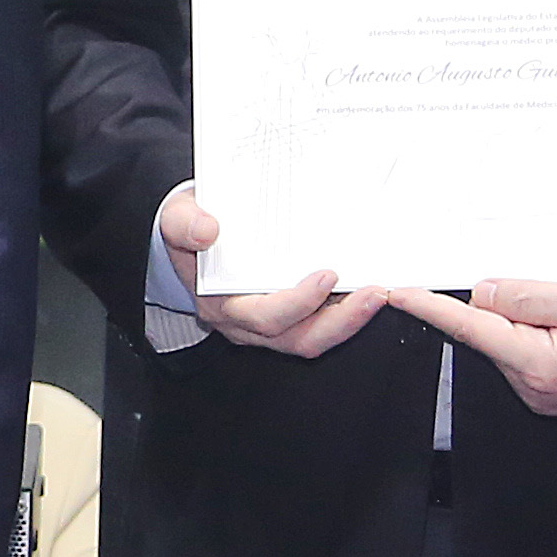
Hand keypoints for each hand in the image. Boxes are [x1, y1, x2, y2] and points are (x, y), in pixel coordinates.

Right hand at [163, 183, 392, 358]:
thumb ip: (185, 224)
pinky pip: (321, 322)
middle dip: (343, 320)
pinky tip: (367, 289)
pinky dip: (347, 310)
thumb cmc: (191, 228)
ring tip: (380, 293)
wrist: (191, 232)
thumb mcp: (176, 218)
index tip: (326, 276)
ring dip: (351, 319)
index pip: (264, 317)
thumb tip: (207, 231)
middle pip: (301, 338)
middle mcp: (248, 322)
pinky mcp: (290, 313)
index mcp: (221, 304)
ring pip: (315, 336)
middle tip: (375, 293)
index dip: (298, 303)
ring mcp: (272, 322)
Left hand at [416, 274, 556, 417]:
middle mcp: (536, 386)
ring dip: (528, 310)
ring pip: (511, 336)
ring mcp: (546, 390)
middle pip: (490, 329)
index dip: (431, 306)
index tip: (397, 291)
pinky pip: (530, 346)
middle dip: (501, 298)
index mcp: (540, 365)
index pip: (470, 327)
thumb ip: (532, 296)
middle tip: (552, 282)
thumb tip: (485, 291)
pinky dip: (540, 324)